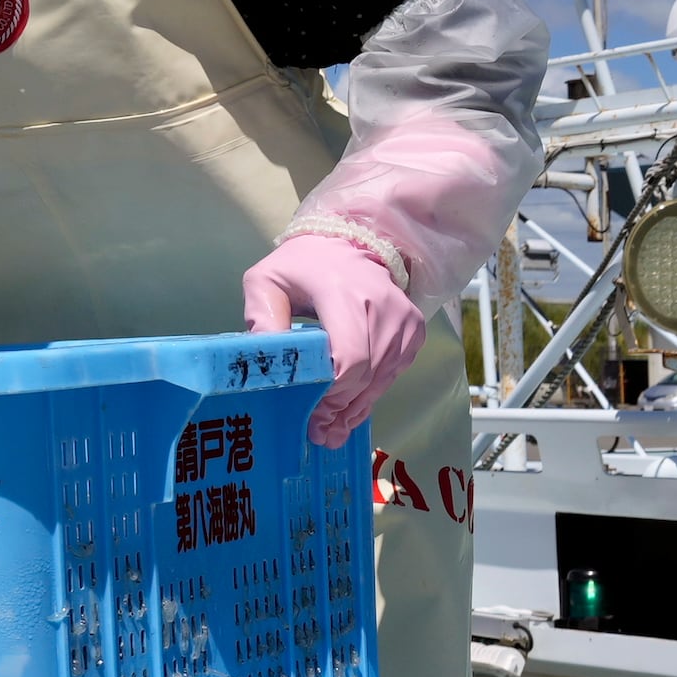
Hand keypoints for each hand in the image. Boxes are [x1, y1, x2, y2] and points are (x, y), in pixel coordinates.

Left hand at [243, 231, 425, 446]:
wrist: (348, 242)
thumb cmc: (302, 267)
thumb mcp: (267, 281)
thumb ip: (262, 316)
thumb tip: (266, 357)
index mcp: (342, 292)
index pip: (351, 357)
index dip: (334, 395)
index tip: (314, 418)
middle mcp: (381, 304)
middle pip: (368, 375)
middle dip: (343, 409)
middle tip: (321, 434)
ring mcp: (403, 317)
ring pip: (384, 378)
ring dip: (359, 407)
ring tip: (336, 429)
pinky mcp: (414, 328)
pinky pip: (396, 371)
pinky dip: (374, 391)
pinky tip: (354, 405)